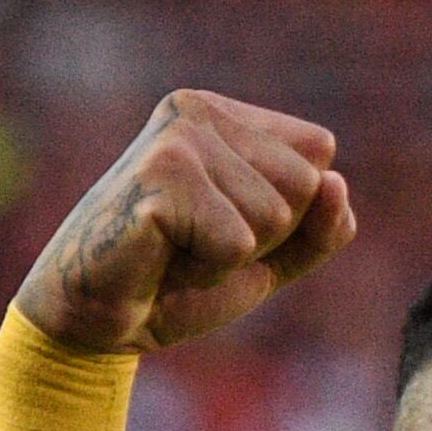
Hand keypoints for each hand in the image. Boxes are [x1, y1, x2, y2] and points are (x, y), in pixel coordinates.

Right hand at [15, 91, 354, 353]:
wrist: (96, 320)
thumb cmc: (179, 281)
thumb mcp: (272, 257)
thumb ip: (321, 226)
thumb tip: (336, 182)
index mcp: (226, 115)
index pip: (319, 157)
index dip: (289, 216)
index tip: (225, 226)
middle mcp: (199, 111)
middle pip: (305, 184)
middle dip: (265, 237)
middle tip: (199, 244)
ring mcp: (177, 137)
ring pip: (276, 215)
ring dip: (234, 256)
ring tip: (179, 251)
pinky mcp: (160, 175)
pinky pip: (238, 243)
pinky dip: (209, 270)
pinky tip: (163, 258)